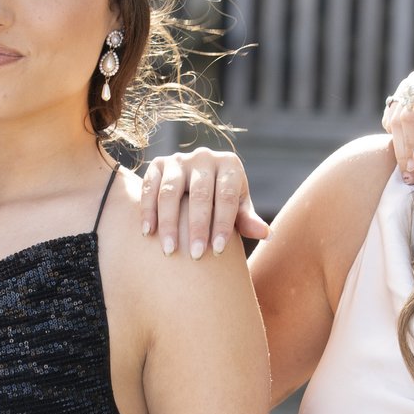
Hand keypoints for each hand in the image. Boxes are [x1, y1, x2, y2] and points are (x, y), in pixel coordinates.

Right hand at [139, 148, 266, 261]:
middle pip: (200, 195)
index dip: (222, 224)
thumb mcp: (238, 208)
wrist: (197, 181)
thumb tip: (266, 234)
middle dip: (198, 227)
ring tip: (169, 250)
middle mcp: (204, 157)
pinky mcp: (158, 164)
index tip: (218, 250)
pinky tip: (148, 232)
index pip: (226, 197)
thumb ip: (247, 220)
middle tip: (196, 255)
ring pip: (171, 192)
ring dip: (169, 222)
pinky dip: (148, 209)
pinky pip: (150, 186)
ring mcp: (179, 159)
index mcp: (229, 165)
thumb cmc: (223, 200)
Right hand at [381, 67, 413, 182]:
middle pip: (399, 117)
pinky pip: (391, 116)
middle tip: (410, 176)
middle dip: (403, 150)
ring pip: (392, 118)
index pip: (412, 114)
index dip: (410, 144)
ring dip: (400, 144)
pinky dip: (398, 135)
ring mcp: (412, 83)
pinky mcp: (406, 92)